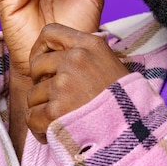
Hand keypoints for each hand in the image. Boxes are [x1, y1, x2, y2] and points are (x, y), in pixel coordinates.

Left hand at [26, 23, 129, 143]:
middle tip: (55, 98)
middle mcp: (75, 60)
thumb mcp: (110, 63)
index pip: (49, 33)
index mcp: (89, 45)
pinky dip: (40, 129)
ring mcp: (64, 85)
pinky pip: (32, 117)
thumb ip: (86, 56)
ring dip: (43, 109)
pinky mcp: (55, 110)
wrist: (134, 129)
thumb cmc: (125, 99)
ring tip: (60, 119)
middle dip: (41, 83)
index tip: (46, 65)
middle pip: (36, 65)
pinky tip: (54, 132)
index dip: (41, 49)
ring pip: (32, 95)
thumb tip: (63, 55)